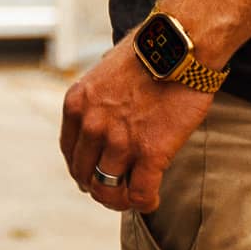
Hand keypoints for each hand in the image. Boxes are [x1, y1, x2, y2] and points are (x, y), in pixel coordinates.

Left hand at [58, 42, 214, 214]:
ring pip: (109, 190)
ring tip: (134, 198)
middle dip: (99, 187)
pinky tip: (151, 201)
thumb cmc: (149, 54)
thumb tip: (103, 115)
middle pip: (85, 175)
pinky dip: (145, 203)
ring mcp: (119, 141)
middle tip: (116, 191)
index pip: (70, 152)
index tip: (94, 175)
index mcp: (77, 105)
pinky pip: (141, 194)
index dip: (82, 170)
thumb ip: (98, 100)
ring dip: (121, 200)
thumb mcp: (104, 72)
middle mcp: (92, 125)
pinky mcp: (150, 152)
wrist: (180, 47)